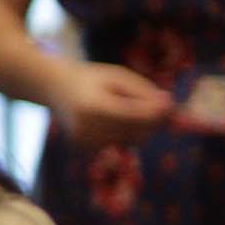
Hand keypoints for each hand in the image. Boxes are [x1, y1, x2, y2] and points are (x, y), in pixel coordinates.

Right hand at [50, 62, 172, 149]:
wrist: (53, 87)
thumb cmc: (90, 78)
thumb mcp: (117, 76)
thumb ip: (143, 91)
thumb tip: (169, 104)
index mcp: (94, 106)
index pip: (135, 116)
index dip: (157, 112)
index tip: (171, 103)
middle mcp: (87, 128)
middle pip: (137, 132)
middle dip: (151, 121)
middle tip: (156, 105)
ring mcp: (84, 140)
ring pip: (130, 141)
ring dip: (138, 127)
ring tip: (126, 108)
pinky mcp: (85, 148)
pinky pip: (119, 144)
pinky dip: (123, 133)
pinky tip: (111, 119)